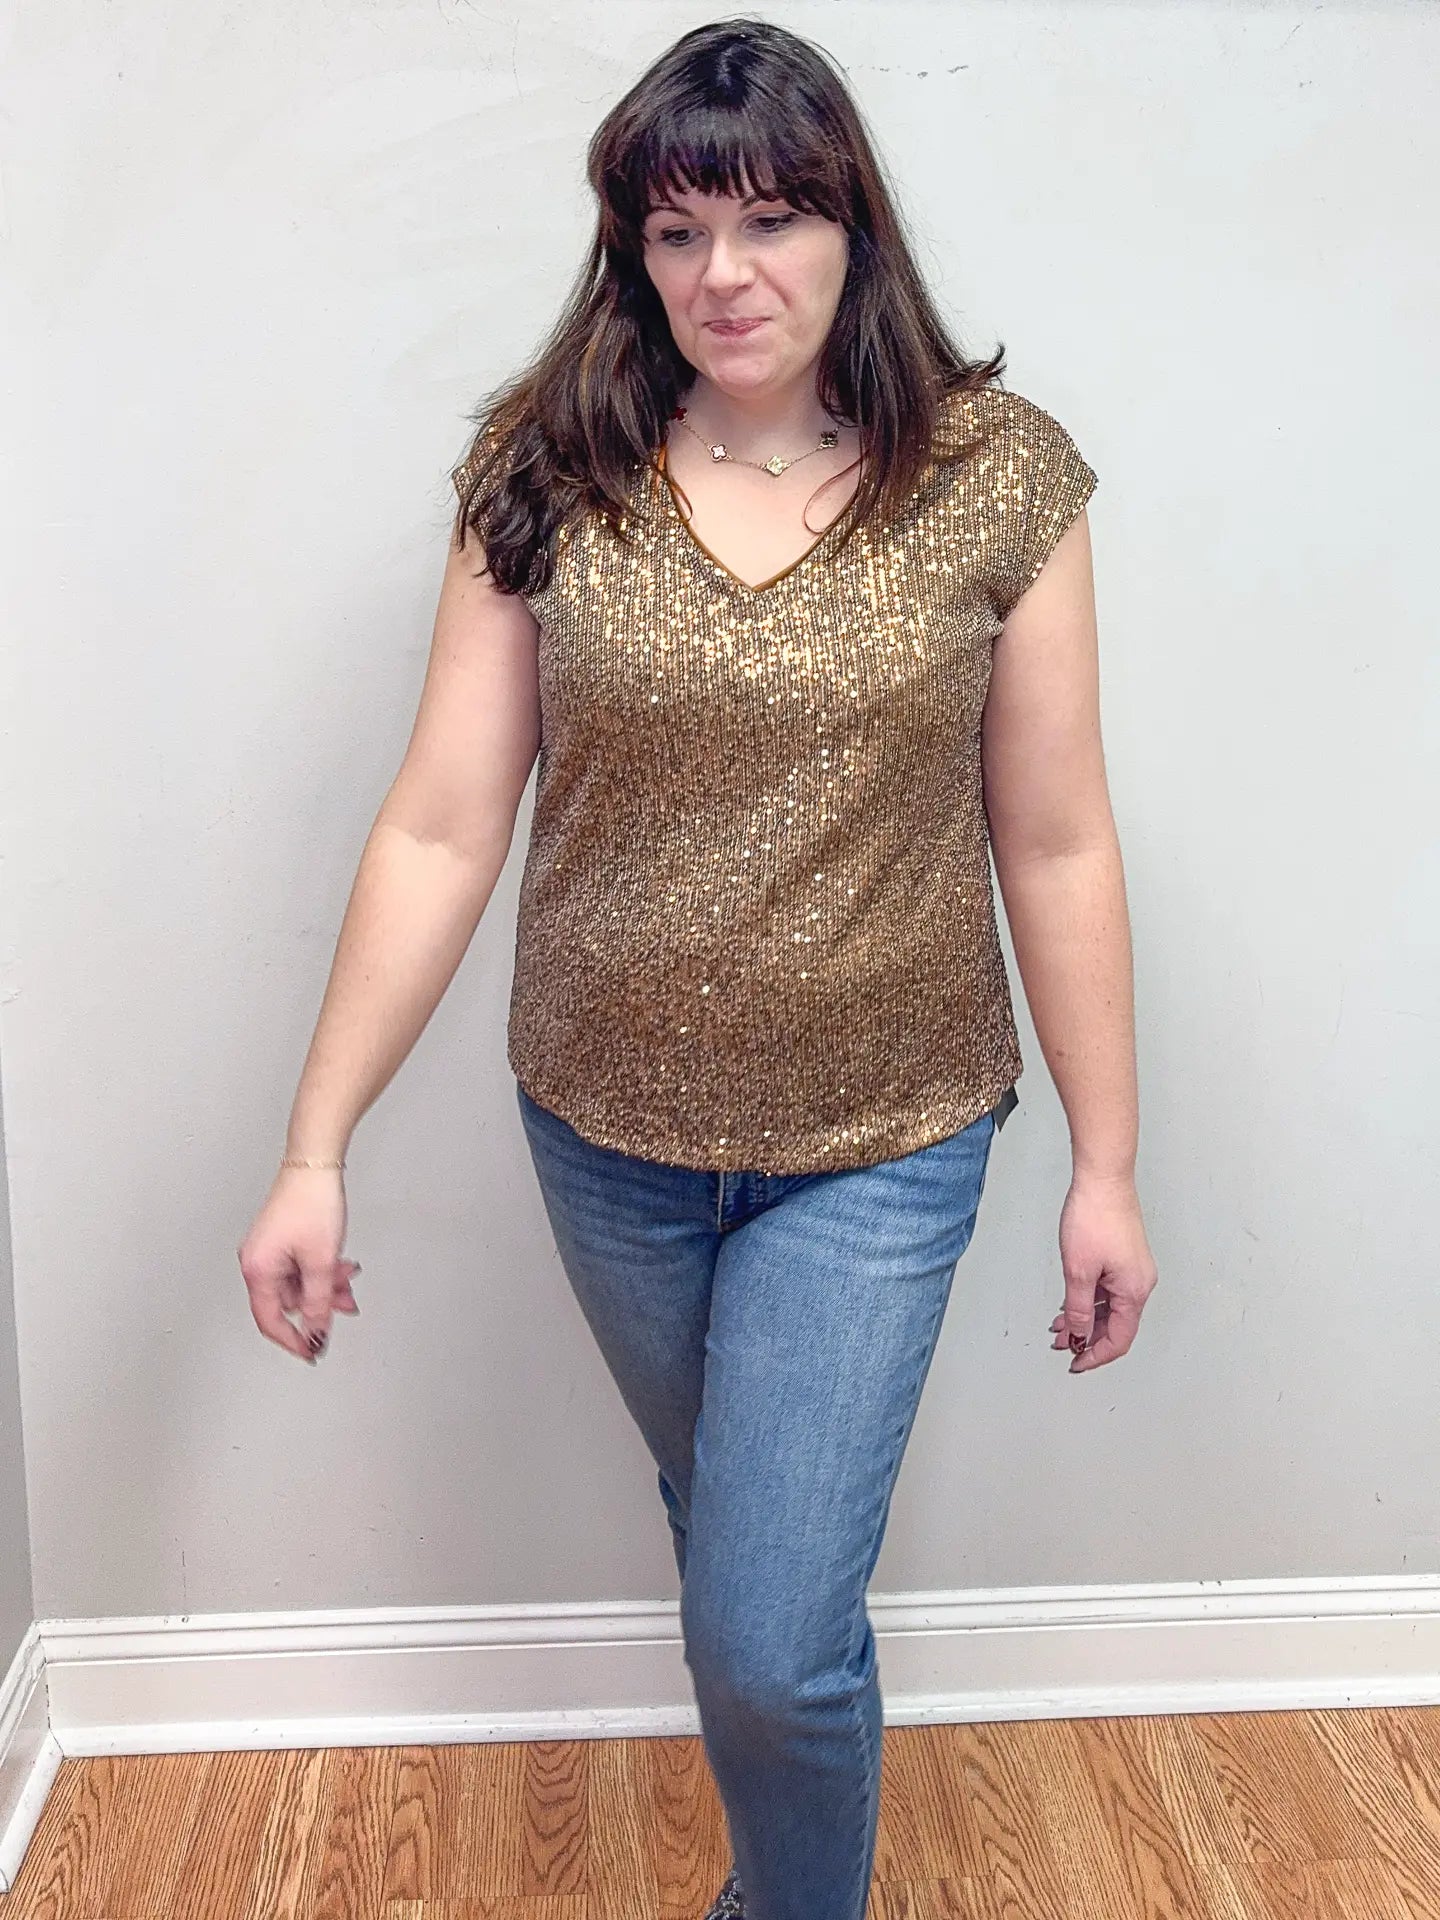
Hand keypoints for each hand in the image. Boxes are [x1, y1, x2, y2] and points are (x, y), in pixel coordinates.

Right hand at [237, 1166, 360, 1364]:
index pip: (271, 1321)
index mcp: (258, 1270)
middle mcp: (257, 1261)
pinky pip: (299, 1267)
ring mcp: (268, 1250)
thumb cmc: (311, 1203)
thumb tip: (314, 1332)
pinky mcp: (280, 1240)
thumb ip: (318, 1303)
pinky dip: (319, 1270)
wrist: (315, 1164)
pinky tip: (339, 1264)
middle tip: (344, 1302)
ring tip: (347, 1276)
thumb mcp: (321, 1262)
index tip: (313, 1351)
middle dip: (318, 1304)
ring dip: (323, 1285)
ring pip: (297, 1284)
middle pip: (287, 1302)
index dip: (293, 1340)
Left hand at [1048, 1172, 1156, 1373]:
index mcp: (1134, 1291)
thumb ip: (1078, 1308)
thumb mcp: (1078, 1271)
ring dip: (1085, 1319)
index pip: (1119, 1339)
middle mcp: (1139, 1283)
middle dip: (1087, 1338)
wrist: (1103, 1179)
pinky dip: (1089, 1301)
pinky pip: (1109, 1291)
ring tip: (1059, 1327)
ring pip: (1110, 1308)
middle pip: (1116, 1326)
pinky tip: (1070, 1303)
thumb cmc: (1095, 1217)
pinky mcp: (1125, 1258)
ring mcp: (1133, 1270)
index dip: (1096, 1356)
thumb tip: (1079, 1335)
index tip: (1076, 1363)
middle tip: (1061, 1345)